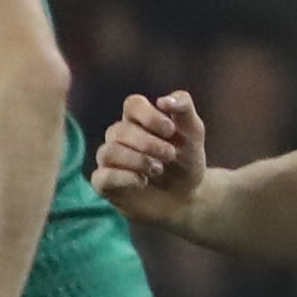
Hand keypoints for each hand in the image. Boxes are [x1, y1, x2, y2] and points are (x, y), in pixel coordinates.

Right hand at [90, 89, 206, 224]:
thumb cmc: (186, 161)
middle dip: (148, 143)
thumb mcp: (193, 132)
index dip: (149, 115)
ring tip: (158, 170)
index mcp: (138, 120)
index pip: (132, 104)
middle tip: (170, 155)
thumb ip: (183, 109)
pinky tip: (142, 181)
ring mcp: (109, 160)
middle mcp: (119, 137)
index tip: (170, 130)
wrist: (186, 197)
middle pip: (119, 130)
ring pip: (109, 152)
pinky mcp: (104, 183)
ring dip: (137, 160)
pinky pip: (103, 176)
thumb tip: (163, 100)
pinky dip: (125, 177)